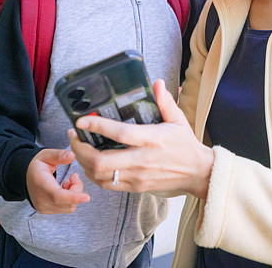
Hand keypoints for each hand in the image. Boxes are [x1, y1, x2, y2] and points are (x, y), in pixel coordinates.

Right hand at [25, 149, 89, 213]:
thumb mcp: (46, 155)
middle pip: (67, 202)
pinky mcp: (46, 211)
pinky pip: (65, 209)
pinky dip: (70, 200)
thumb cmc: (36, 165)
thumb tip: (72, 156)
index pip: (57, 196)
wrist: (25, 176)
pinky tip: (64, 189)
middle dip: (77, 189)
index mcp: (40, 184)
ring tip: (68, 182)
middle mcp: (41, 199)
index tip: (86, 197)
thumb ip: (59, 155)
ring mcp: (43, 207)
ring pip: (69, 207)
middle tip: (74, 177)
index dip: (73, 197)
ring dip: (74, 195)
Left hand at [69, 79, 214, 198]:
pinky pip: (106, 184)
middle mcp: (141, 160)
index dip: (98, 127)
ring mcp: (136, 177)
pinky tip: (89, 162)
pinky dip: (92, 174)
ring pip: (100, 175)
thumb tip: (157, 83)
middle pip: (101, 161)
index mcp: (152, 140)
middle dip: (81, 149)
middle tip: (74, 135)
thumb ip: (165, 101)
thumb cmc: (185, 145)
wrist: (196, 173)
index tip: (82, 120)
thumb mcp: (178, 120)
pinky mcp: (134, 187)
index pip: (120, 134)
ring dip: (83, 162)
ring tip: (78, 147)